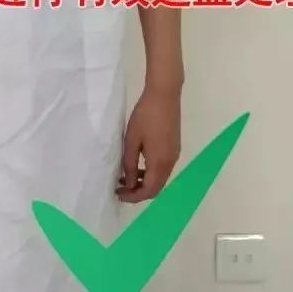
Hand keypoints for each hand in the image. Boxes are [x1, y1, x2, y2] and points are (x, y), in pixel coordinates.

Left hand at [116, 88, 180, 203]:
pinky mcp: (174, 147)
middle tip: (120, 188)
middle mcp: (171, 162)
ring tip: (124, 177)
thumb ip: (130, 164)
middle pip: (157, 187)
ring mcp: (174, 155)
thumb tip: (129, 183)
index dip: (134, 196)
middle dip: (138, 192)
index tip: (118, 194)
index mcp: (160, 163)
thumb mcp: (131, 141)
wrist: (164, 95)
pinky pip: (162, 168)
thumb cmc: (145, 116)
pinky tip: (137, 166)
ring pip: (160, 178)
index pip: (149, 190)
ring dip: (144, 182)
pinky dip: (150, 172)